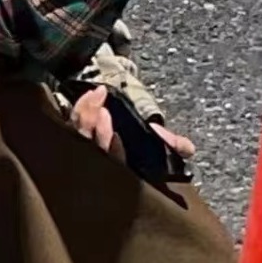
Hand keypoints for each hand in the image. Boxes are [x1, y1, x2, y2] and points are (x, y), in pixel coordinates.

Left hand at [70, 85, 195, 158]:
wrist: (127, 124)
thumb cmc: (143, 140)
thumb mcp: (161, 144)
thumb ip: (173, 146)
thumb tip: (188, 149)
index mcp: (119, 169)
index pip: (113, 162)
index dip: (112, 149)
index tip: (115, 133)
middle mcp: (99, 160)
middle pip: (90, 149)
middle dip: (95, 130)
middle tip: (102, 111)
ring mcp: (85, 146)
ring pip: (79, 134)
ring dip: (87, 114)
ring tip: (98, 96)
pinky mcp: (77, 130)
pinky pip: (73, 120)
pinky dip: (82, 105)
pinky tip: (92, 93)